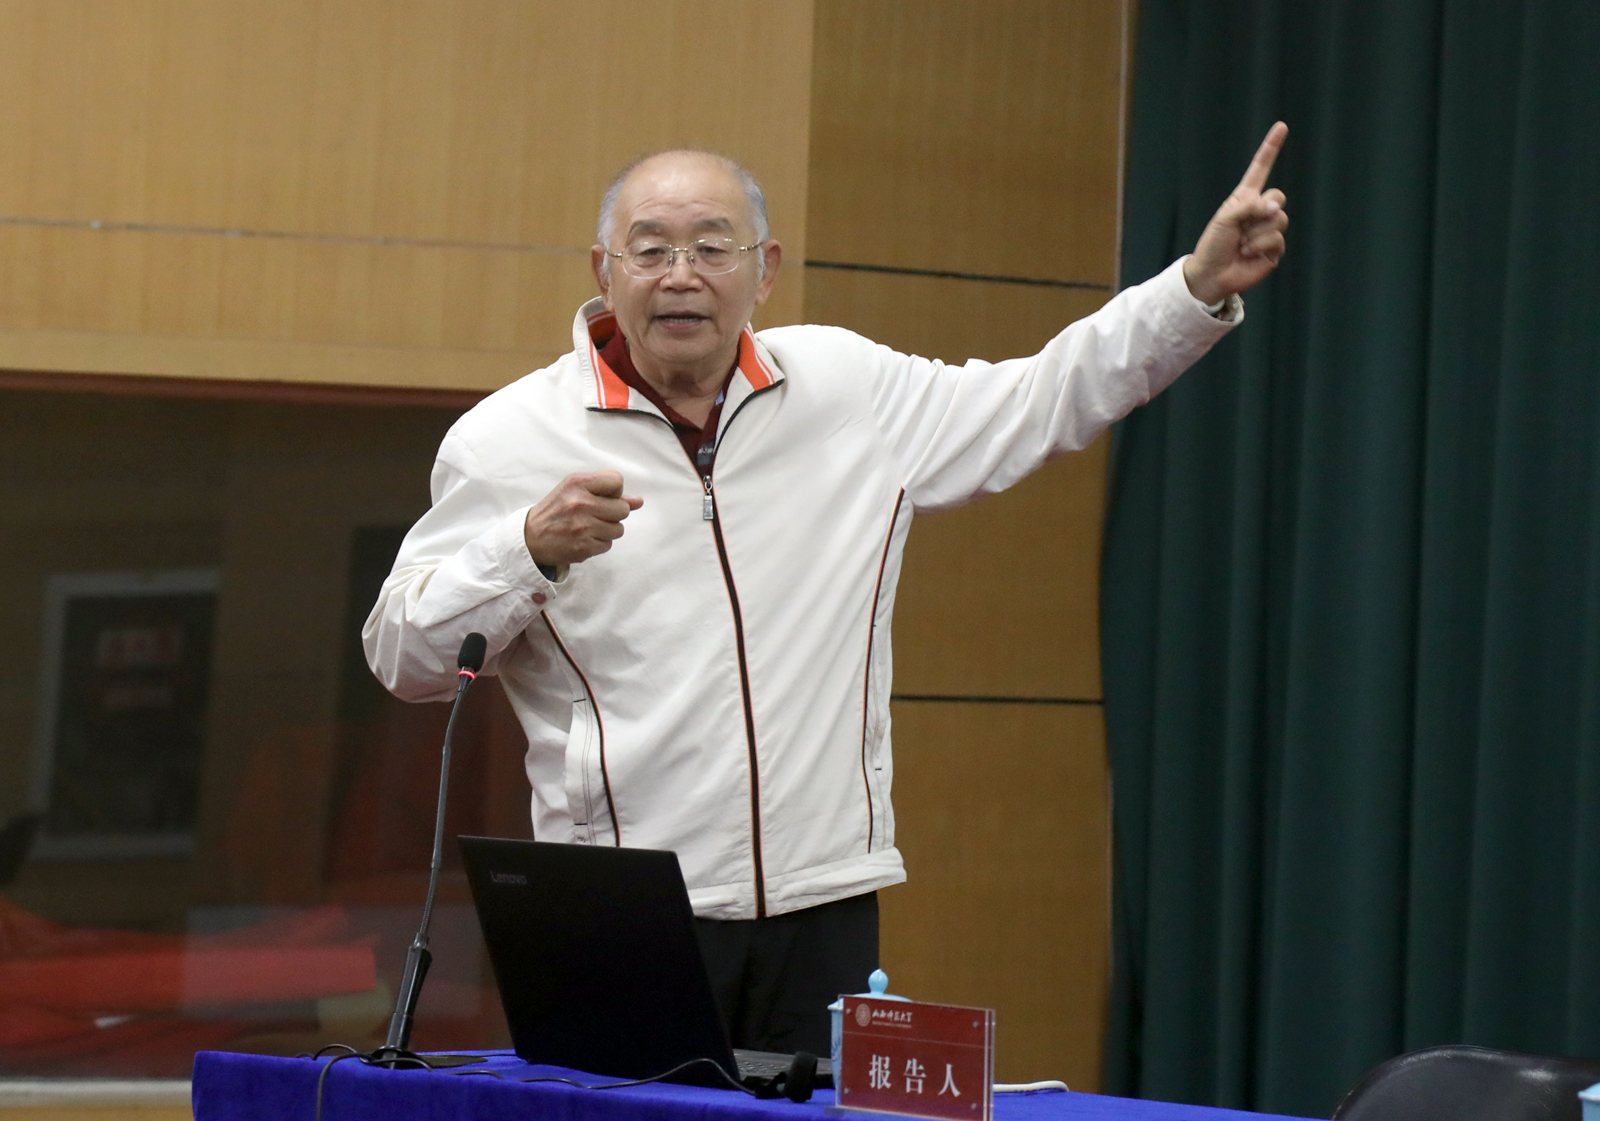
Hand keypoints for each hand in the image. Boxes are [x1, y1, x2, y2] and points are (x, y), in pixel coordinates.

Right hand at [523, 471, 642, 567]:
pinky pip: (608, 545)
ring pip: (618, 529)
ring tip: (588, 528)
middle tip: (595, 515)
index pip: (617, 481)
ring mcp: (583, 526)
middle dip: (613, 513)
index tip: (602, 498)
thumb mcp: (575, 491)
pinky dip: (599, 543)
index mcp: (578, 483)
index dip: (614, 492)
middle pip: (623, 509)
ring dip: (607, 530)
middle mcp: (581, 503)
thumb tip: (639, 501)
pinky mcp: (584, 547)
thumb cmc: (556, 511)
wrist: (530, 537)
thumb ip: (607, 493)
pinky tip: (584, 539)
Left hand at [1183, 121, 1289, 305]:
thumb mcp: (1225, 218)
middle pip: (1278, 196)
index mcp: (1245, 198)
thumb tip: (1276, 209)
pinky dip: (1260, 246)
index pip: (1261, 168)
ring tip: (1242, 243)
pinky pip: (1277, 239)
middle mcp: (1259, 211)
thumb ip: (1249, 206)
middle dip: (1262, 208)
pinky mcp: (1274, 249)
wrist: (1212, 274)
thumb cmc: (1213, 244)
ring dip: (1256, 233)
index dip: (1271, 148)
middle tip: (1245, 223)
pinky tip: (1248, 253)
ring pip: (1279, 218)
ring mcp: (1268, 230)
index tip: (1281, 126)